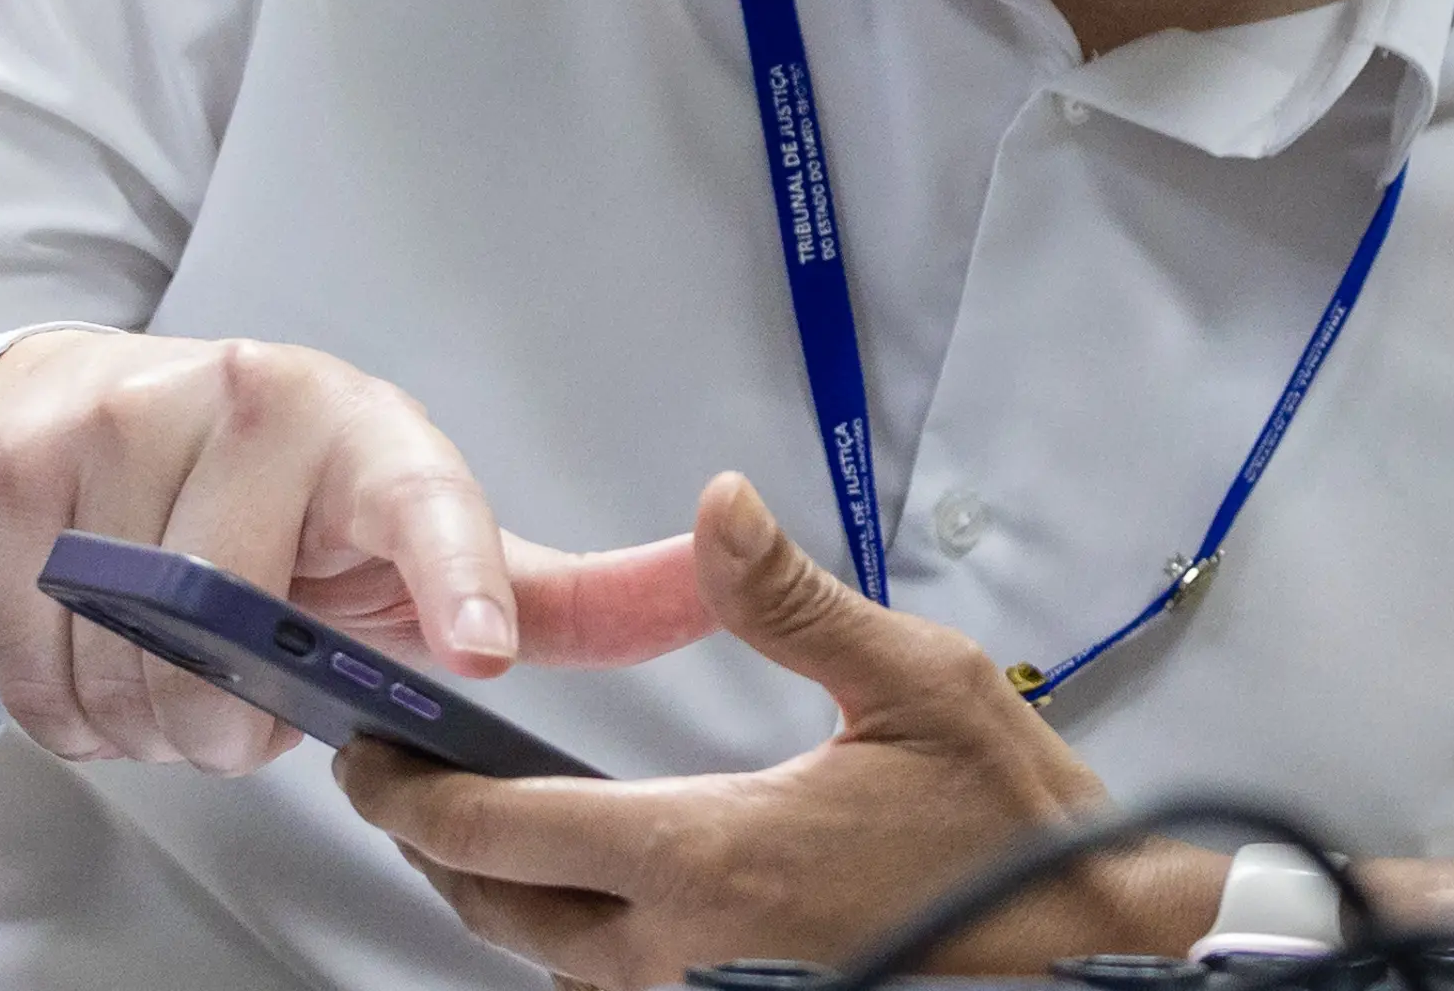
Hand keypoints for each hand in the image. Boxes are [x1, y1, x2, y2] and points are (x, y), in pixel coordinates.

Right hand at [0, 328, 706, 772]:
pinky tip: (109, 651)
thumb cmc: (289, 487)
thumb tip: (711, 588)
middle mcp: (257, 403)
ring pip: (137, 674)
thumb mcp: (430, 530)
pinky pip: (45, 678)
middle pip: (242, 646)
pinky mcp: (20, 474)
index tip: (480, 650)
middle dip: (240, 715)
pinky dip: (77, 707)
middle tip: (249, 674)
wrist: (94, 406)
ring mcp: (129, 428)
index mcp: (373, 431)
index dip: (454, 582)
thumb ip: (565, 593)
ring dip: (156, 718)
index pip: (426, 505)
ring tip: (185, 658)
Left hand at [341, 474, 1217, 989]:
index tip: (370, 755)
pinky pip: (608, 984)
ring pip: (544, 961)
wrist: (1083, 941)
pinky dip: (566, 934)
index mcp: (707, 855)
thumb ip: (792, 600)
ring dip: (494, 894)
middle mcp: (680, 948)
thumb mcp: (916, 680)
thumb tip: (719, 509)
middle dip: (431, 844)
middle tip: (393, 783)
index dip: (413, 792)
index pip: (503, 830)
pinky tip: (581, 889)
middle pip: (495, 909)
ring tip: (472, 827)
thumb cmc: (1013, 826)